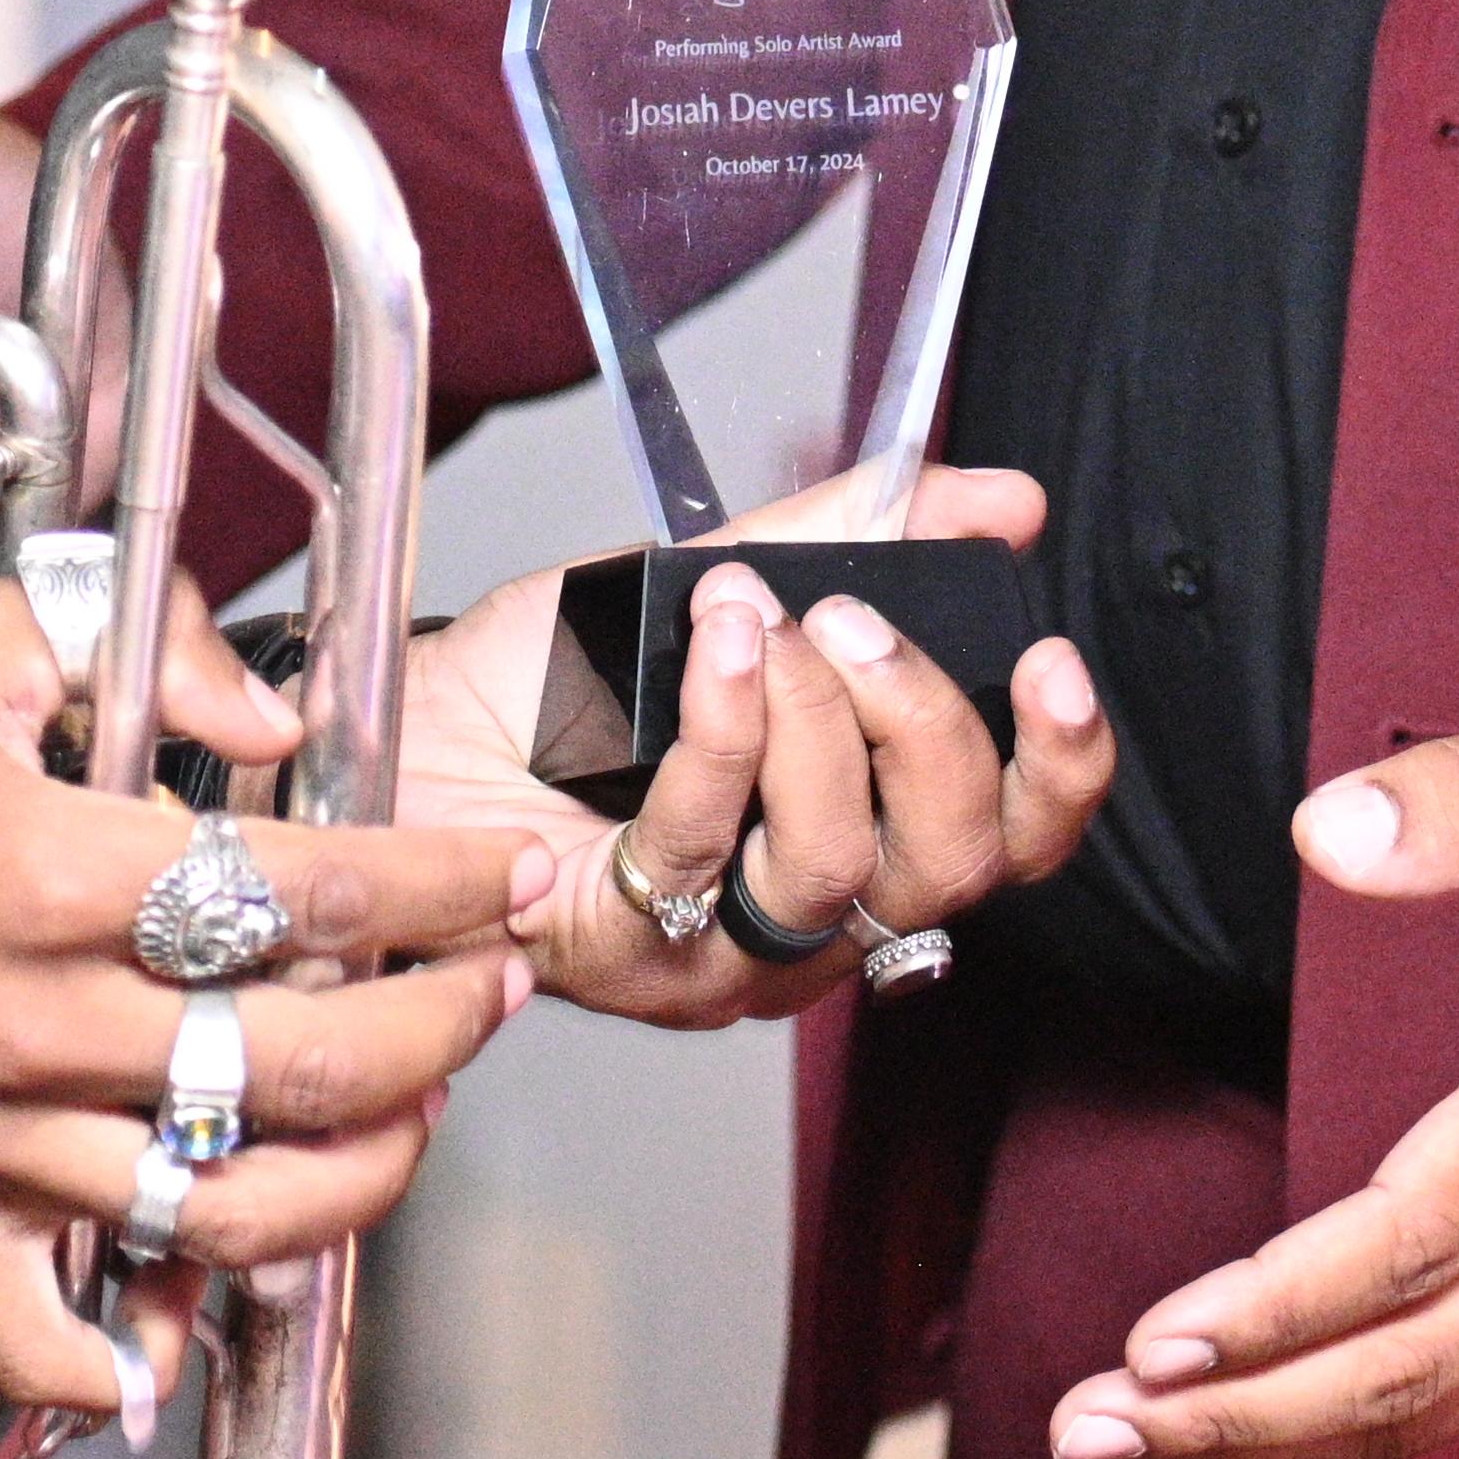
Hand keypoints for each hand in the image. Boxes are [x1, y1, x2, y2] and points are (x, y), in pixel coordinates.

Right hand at [0, 567, 539, 1433]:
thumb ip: (142, 645)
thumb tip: (270, 723)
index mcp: (54, 873)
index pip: (305, 894)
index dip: (433, 891)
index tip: (499, 883)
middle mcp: (32, 1024)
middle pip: (299, 1067)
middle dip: (436, 1033)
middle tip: (490, 996)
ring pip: (216, 1213)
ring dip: (348, 1188)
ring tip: (405, 1128)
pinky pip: (31, 1338)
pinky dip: (115, 1364)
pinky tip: (183, 1344)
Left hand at [410, 471, 1109, 1025]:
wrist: (399, 733)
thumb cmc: (539, 688)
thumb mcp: (715, 582)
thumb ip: (858, 536)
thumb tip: (1000, 502)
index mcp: (860, 837)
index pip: (1012, 839)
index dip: (1060, 768)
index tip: (1054, 670)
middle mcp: (813, 921)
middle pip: (949, 866)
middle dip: (925, 724)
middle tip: (856, 622)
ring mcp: (727, 955)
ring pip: (837, 866)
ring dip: (810, 719)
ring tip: (754, 618)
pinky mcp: (637, 952)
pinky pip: (712, 845)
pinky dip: (722, 728)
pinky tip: (706, 647)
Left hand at [1055, 721, 1458, 1458]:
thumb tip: (1324, 829)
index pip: (1423, 1237)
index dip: (1287, 1303)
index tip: (1160, 1337)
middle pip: (1412, 1367)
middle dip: (1238, 1417)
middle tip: (1085, 1433)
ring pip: (1434, 1410)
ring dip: (1269, 1448)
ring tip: (1118, 1454)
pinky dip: (1344, 1435)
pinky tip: (1238, 1436)